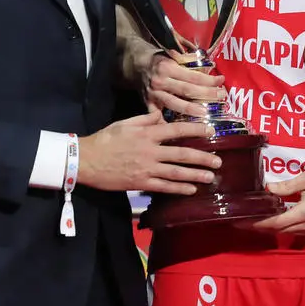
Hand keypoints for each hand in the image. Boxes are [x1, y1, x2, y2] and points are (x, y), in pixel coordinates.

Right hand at [78, 111, 220, 194]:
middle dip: (203, 158)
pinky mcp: (140, 183)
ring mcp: (146, 169)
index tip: (210, 131)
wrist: (85, 160)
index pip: (176, 130)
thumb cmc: (105, 139)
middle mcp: (150, 151)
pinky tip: (191, 190)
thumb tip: (162, 115)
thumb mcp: (125, 123)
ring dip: (196, 175)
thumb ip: (146, 119)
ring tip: (211, 177)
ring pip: (176, 173)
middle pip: (182, 154)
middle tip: (218, 161)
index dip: (195, 130)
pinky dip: (179, 188)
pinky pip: (164, 187)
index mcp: (147, 134)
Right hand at [141, 53, 226, 118]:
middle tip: (221, 98)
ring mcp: (154, 94)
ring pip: (174, 104)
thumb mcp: (173, 55)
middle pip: (187, 90)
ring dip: (191, 110)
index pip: (193, 76)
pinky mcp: (148, 103)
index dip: (208, 80)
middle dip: (205, 94)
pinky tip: (177, 132)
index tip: (221, 81)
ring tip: (205, 114)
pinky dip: (165, 123)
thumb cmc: (159, 60)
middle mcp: (161, 81)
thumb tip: (210, 67)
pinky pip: (157, 115)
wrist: (136, 64)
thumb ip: (189, 61)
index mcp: (168, 67)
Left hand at [241, 165, 304, 236]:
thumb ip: (287, 185)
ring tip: (254, 220)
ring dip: (270, 228)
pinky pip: (294, 232)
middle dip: (259, 227)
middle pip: (278, 231)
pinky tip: (273, 221)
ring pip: (286, 233)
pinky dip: (282, 228)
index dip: (258, 223)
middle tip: (242, 220)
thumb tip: (268, 189)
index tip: (243, 220)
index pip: (276, 223)